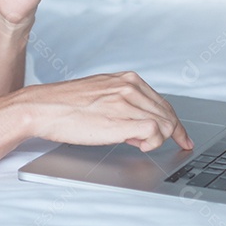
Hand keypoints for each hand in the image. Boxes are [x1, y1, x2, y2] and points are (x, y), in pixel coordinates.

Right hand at [14, 71, 193, 151]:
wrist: (43, 108)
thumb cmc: (65, 105)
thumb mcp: (100, 93)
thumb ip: (123, 102)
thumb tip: (139, 122)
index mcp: (126, 79)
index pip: (163, 102)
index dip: (176, 123)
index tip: (182, 136)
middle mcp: (129, 87)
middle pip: (169, 114)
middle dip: (172, 133)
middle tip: (167, 146)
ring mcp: (126, 103)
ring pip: (165, 124)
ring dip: (158, 139)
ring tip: (137, 143)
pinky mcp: (121, 120)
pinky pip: (155, 133)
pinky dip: (152, 143)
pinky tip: (138, 145)